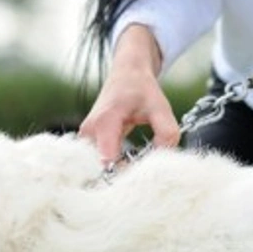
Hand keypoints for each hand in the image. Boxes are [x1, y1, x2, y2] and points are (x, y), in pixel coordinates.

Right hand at [79, 24, 179, 163]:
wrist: (126, 74)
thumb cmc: (141, 89)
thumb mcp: (161, 108)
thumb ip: (167, 134)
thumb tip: (161, 160)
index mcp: (105, 122)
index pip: (108, 161)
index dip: (126, 174)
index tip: (144, 176)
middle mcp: (89, 131)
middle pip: (101, 167)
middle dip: (123, 174)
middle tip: (145, 173)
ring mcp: (85, 137)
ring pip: (98, 166)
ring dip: (118, 169)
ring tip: (138, 165)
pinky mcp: (87, 140)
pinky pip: (98, 160)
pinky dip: (114, 164)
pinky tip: (128, 160)